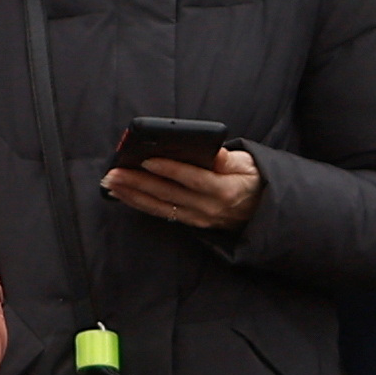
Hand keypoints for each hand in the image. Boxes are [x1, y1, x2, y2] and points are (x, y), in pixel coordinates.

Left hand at [105, 144, 262, 228]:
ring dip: (132, 195)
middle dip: (138, 182)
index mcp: (225, 190)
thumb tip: (211, 151)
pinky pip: (162, 214)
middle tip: (113, 173)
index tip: (146, 159)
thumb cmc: (254, 179)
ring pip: (160, 206)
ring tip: (111, 184)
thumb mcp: (249, 164)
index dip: (168, 169)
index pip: (192, 178)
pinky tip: (124, 195)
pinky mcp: (192, 223)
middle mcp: (208, 208)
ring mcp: (198, 218)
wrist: (264, 209)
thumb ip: (228, 159)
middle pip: (168, 194)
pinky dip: (141, 204)